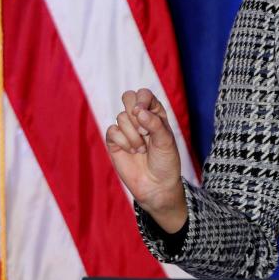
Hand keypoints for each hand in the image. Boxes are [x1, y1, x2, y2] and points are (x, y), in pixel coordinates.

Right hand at [106, 88, 186, 232]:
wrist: (156, 186)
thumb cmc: (166, 162)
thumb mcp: (166, 141)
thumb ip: (154, 124)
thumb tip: (138, 111)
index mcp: (155, 113)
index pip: (144, 94)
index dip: (141, 100)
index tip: (142, 112)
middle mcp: (140, 118)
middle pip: (128, 97)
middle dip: (134, 112)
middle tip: (144, 131)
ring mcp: (126, 129)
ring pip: (121, 117)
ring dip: (133, 135)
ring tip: (143, 149)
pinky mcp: (115, 141)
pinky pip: (112, 131)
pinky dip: (124, 142)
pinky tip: (133, 152)